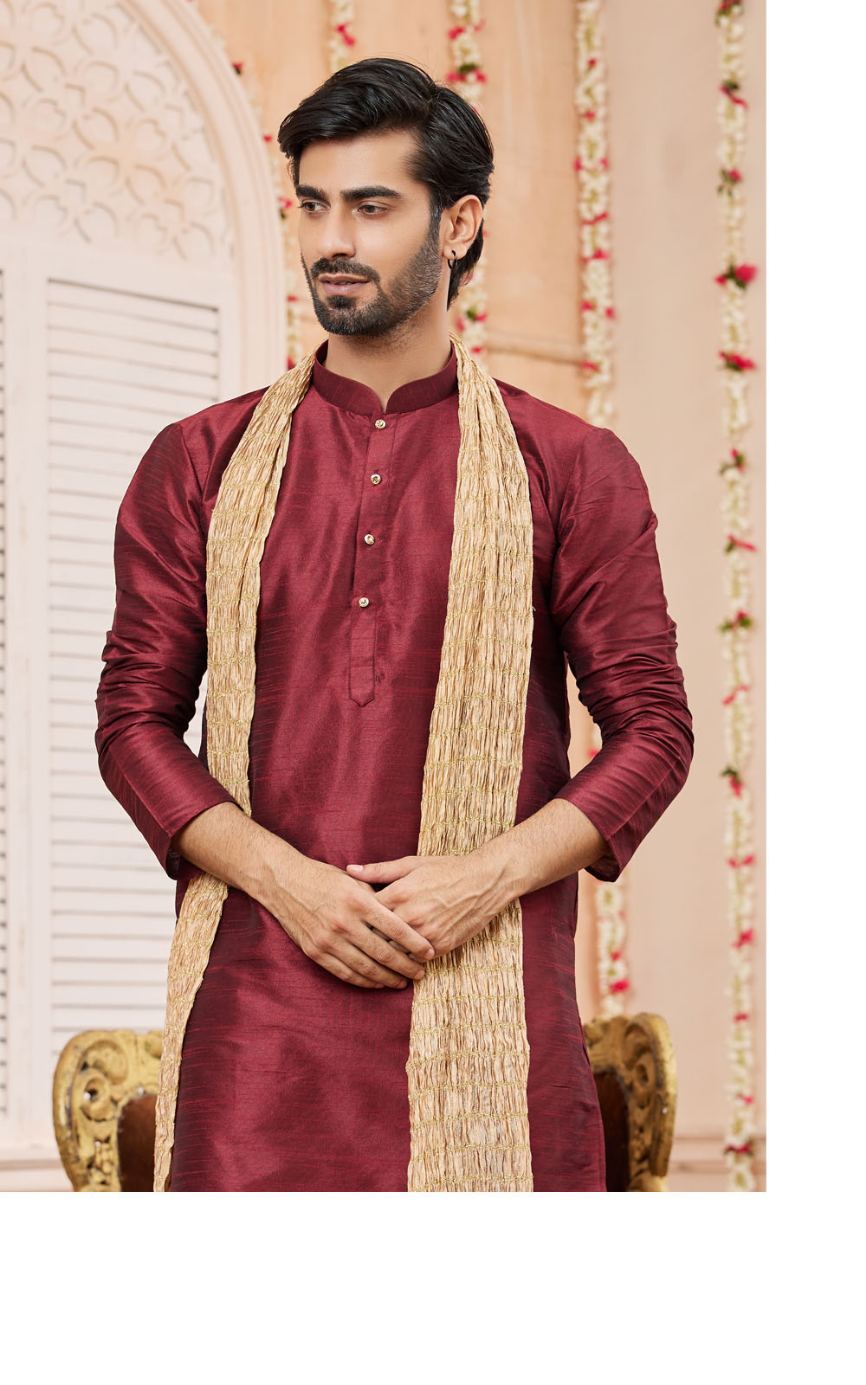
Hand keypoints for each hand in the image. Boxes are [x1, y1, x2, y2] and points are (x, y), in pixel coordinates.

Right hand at [262, 856, 435, 989]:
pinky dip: (364, 981)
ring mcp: (328, 939)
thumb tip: (405, 912)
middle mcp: (344, 922)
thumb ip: (378, 897)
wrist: (284, 883)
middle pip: (383, 952)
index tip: (430, 952)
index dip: (415, 943)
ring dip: (388, 978)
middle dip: (406, 965)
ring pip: (366, 967)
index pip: (395, 928)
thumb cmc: (324, 878)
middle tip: (421, 973)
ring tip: (403, 982)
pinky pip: (345, 973)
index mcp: (358, 901)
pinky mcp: (316, 952)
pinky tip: (378, 982)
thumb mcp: (354, 880)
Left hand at [345, 853, 510, 957]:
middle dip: (365, 938)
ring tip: (373, 953)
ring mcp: (426, 934)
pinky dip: (406, 959)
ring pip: (393, 953)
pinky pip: (414, 960)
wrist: (484, 882)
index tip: (350, 919)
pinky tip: (399, 958)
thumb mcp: (412, 864)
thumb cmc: (446, 870)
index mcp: (400, 893)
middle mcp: (411, 916)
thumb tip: (350, 870)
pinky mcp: (440, 947)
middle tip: (356, 940)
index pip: (364, 913)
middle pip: (375, 936)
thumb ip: (379, 870)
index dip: (355, 917)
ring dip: (384, 953)